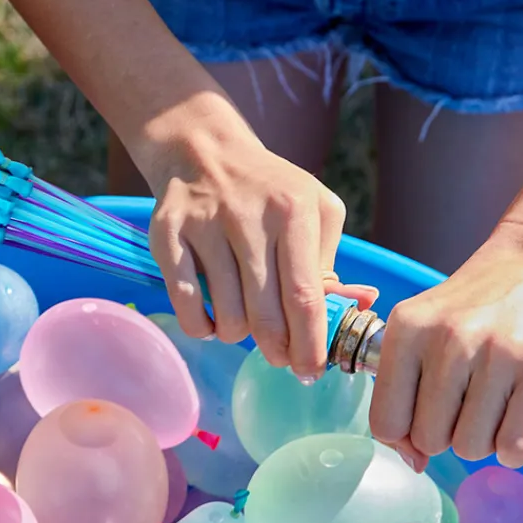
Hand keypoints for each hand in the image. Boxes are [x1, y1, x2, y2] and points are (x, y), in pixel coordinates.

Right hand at [140, 97, 376, 377]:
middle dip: (277, 350)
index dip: (310, 343)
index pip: (304, 296)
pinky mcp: (167, 235)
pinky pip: (187, 306)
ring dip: (237, 336)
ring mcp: (203, 225)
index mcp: (292, 210)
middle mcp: (247, 216)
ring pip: (227, 315)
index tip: (312, 371)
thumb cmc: (269, 191)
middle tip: (279, 357)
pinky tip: (211, 320)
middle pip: (266, 314)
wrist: (204, 152)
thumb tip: (354, 308)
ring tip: (243, 324)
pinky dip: (202, 327)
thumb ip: (330, 261)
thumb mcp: (314, 210)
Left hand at [370, 220, 522, 470]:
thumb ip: (402, 389)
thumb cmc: (473, 303)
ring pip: (470, 447)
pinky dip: (511, 448)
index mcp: (408, 329)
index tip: (418, 425)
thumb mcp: (420, 326)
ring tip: (488, 407)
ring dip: (479, 440)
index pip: (385, 421)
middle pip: (428, 439)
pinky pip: (512, 446)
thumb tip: (412, 462)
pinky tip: (512, 421)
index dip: (400, 438)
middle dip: (443, 435)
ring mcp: (498, 355)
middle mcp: (449, 340)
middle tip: (460, 407)